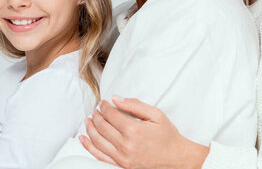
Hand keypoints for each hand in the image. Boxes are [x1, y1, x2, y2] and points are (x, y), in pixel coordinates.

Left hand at [79, 96, 208, 168]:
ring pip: (98, 141)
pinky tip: (83, 139)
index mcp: (133, 130)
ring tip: (88, 120)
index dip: (105, 106)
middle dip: (96, 116)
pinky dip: (89, 147)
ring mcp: (122, 158)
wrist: (177, 159)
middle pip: (102, 127)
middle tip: (95, 110)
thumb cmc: (168, 135)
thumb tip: (116, 98)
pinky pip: (100, 157)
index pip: (111, 114)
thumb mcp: (156, 115)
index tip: (103, 102)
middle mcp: (125, 145)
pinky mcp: (121, 166)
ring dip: (90, 129)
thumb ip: (135, 105)